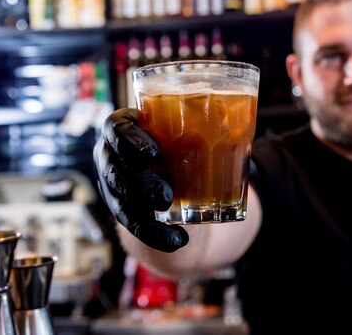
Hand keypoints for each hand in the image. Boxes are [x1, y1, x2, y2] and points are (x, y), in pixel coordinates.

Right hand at [93, 108, 188, 252]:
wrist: (169, 173)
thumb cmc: (179, 140)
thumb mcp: (186, 125)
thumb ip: (202, 120)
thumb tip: (240, 111)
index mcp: (125, 129)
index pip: (114, 128)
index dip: (127, 141)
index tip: (153, 153)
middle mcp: (111, 157)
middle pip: (113, 171)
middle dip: (138, 185)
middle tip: (166, 195)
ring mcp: (113, 187)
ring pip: (119, 203)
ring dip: (143, 217)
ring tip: (172, 222)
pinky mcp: (124, 211)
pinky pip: (134, 228)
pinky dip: (156, 236)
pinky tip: (177, 240)